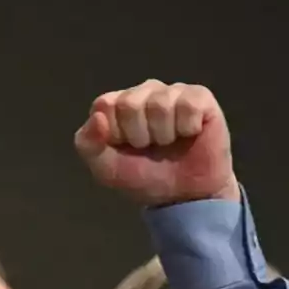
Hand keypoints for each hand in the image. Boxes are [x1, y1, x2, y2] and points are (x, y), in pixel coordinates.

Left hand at [75, 80, 238, 206]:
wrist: (185, 197)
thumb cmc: (145, 178)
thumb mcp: (106, 169)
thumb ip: (88, 144)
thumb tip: (97, 117)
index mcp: (117, 105)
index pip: (104, 104)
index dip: (114, 133)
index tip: (126, 148)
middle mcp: (143, 92)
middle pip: (130, 103)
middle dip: (139, 135)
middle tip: (150, 147)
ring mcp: (172, 92)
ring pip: (160, 104)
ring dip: (164, 134)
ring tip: (170, 143)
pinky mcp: (200, 97)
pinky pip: (188, 104)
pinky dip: (187, 127)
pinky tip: (189, 134)